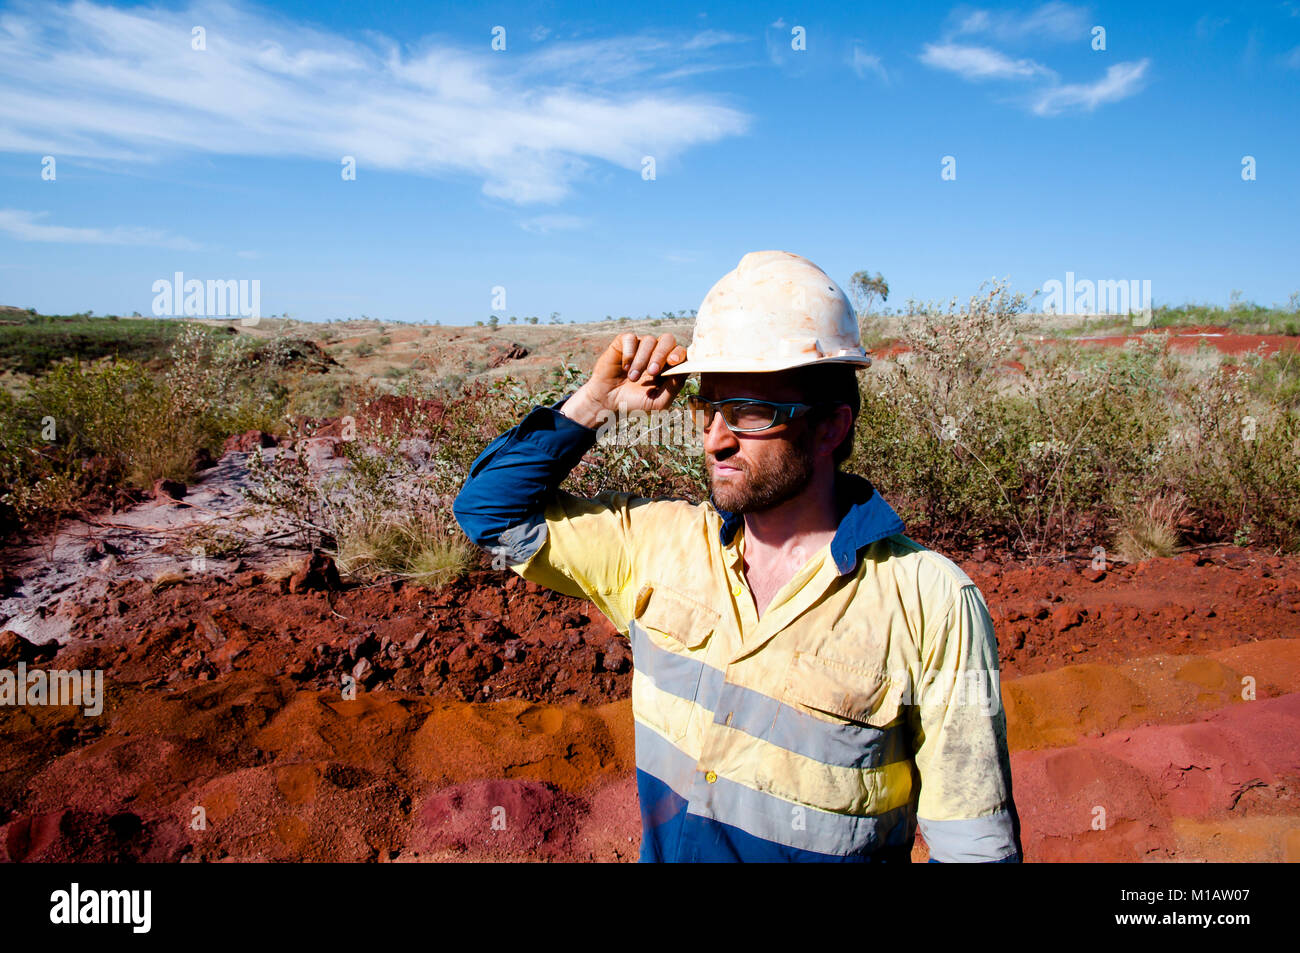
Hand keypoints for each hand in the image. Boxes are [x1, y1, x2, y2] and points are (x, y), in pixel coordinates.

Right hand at [562, 333, 687, 426]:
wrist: (608, 401)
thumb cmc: (635, 401)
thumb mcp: (657, 402)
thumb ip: (673, 388)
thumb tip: (683, 372)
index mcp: (668, 365)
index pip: (680, 352)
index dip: (679, 353)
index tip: (673, 362)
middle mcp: (657, 351)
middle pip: (668, 339)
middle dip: (661, 354)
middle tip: (652, 371)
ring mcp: (641, 345)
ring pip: (648, 340)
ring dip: (641, 361)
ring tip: (632, 378)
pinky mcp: (624, 342)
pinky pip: (630, 338)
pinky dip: (629, 354)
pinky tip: (624, 368)